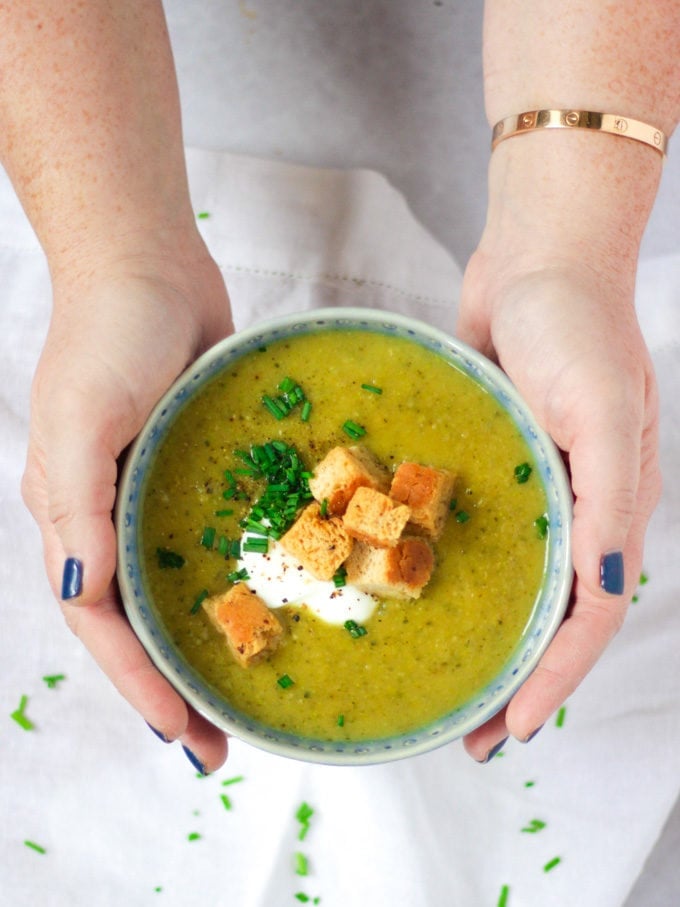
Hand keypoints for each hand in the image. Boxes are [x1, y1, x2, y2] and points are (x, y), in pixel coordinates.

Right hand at [22, 232, 233, 772]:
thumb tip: (78, 594)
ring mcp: (158, 496)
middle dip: (173, 689)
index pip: (100, 621)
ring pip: (180, 593)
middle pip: (140, 623)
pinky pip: (218, 540)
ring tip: (249, 699)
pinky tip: (279, 606)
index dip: (137, 682)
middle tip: (220, 745)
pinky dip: (238, 581)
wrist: (152, 267)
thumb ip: (76, 502)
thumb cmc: (109, 333)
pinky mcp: (200, 472)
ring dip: (208, 648)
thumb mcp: (83, 414)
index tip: (182, 733)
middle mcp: (113, 517)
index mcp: (72, 516)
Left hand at [457, 252, 660, 760]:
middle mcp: (575, 509)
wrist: (537, 259)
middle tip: (470, 731)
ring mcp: (533, 487)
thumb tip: (609, 593)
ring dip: (487, 635)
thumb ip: (609, 502)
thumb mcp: (601, 409)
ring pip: (513, 583)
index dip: (552, 680)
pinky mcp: (494, 462)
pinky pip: (477, 531)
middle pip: (549, 615)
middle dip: (515, 679)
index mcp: (610, 509)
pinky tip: (417, 591)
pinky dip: (457, 572)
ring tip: (446, 681)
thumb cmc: (575, 325)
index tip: (511, 730)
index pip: (588, 619)